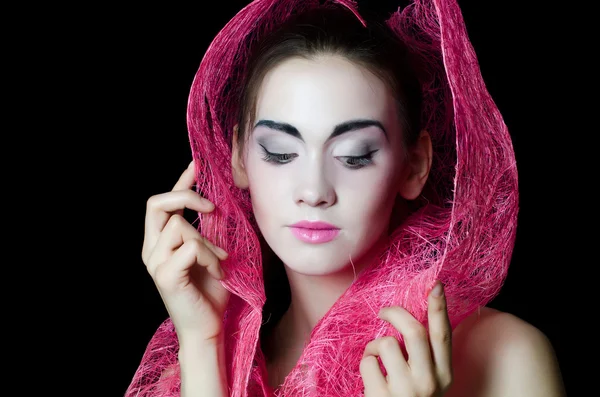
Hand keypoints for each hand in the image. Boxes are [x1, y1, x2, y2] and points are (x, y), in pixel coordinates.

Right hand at [141, 160, 230, 342]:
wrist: (208, 327)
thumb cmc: (210, 291)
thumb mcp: (212, 253)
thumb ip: (208, 231)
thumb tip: (216, 204)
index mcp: (160, 242)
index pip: (163, 203)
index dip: (179, 181)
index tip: (197, 164)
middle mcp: (151, 249)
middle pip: (156, 203)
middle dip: (186, 195)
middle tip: (211, 206)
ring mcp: (155, 262)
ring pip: (181, 225)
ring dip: (209, 243)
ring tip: (218, 264)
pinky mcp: (164, 275)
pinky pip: (191, 246)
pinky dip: (210, 257)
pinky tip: (216, 273)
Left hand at [360, 281, 451, 395]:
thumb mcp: (429, 380)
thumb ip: (425, 355)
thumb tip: (410, 319)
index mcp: (444, 375)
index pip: (443, 335)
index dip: (439, 308)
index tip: (436, 285)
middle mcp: (429, 382)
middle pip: (414, 332)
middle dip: (396, 313)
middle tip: (385, 311)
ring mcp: (406, 391)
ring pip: (386, 344)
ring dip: (375, 346)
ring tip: (377, 359)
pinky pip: (368, 362)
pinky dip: (366, 363)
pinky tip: (371, 377)